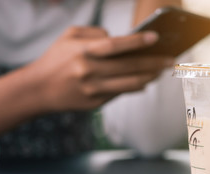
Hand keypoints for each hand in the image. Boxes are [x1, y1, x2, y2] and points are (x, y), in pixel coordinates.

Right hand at [28, 26, 173, 111]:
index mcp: (83, 51)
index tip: (156, 38)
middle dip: (154, 63)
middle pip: (130, 66)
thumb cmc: (56, 59)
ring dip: (150, 77)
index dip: (138, 41)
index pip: (116, 45)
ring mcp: (94, 89)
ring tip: (161, 71)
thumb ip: (95, 33)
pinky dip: (136, 86)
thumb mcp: (69, 36)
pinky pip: (122, 93)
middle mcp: (90, 71)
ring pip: (131, 83)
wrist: (38, 89)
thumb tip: (121, 40)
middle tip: (171, 59)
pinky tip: (145, 81)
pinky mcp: (96, 102)